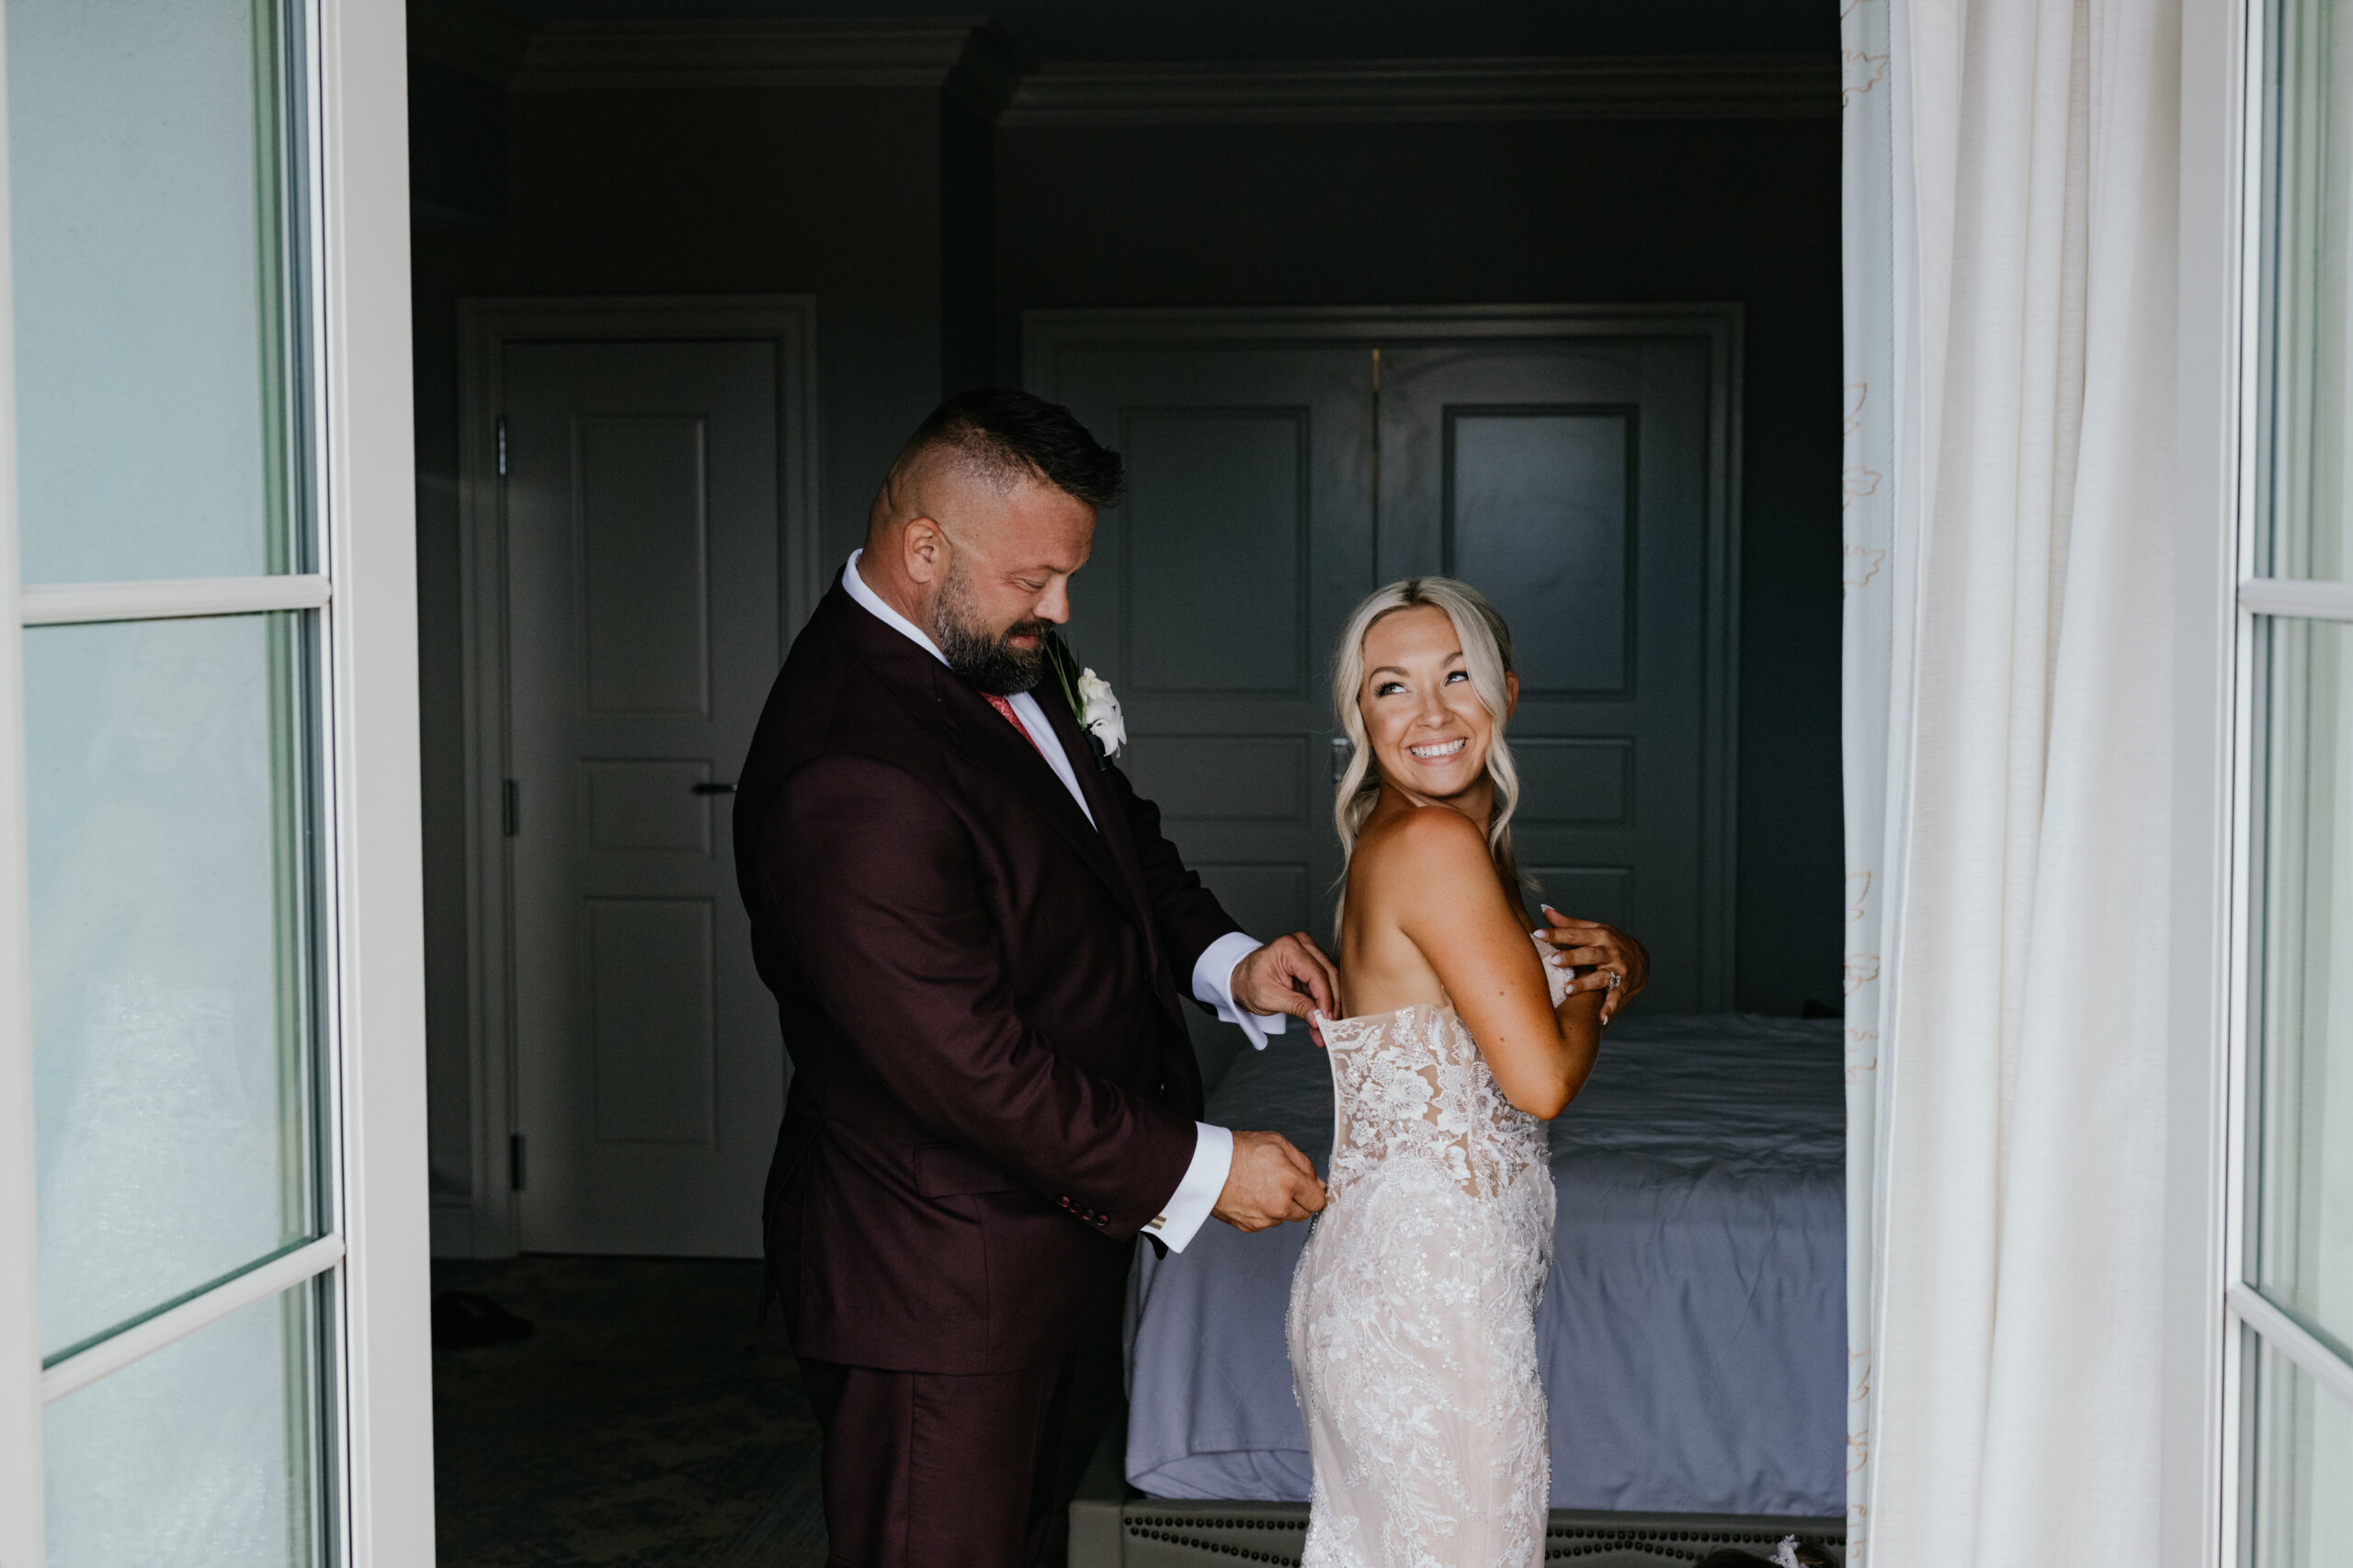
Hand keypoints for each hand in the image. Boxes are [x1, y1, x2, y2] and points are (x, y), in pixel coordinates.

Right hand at [1211, 1130, 1326, 1232]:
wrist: (1206, 1166)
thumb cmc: (1238, 1151)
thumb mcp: (1277, 1142)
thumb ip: (1304, 1164)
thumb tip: (1319, 1184)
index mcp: (1289, 1182)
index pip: (1318, 1201)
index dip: (1314, 1193)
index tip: (1309, 1188)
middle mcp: (1279, 1205)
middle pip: (1303, 1213)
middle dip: (1298, 1200)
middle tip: (1282, 1183)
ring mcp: (1264, 1219)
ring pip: (1283, 1218)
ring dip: (1279, 1207)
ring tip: (1261, 1187)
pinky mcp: (1250, 1227)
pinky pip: (1265, 1222)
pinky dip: (1262, 1212)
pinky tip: (1251, 1195)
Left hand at [1229, 932, 1341, 1044]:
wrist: (1239, 979)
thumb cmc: (1248, 983)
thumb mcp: (1268, 998)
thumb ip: (1296, 1006)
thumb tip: (1318, 1019)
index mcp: (1288, 948)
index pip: (1316, 974)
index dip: (1325, 998)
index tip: (1328, 1020)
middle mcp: (1302, 945)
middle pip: (1328, 975)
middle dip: (1331, 1005)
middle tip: (1332, 1028)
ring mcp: (1308, 953)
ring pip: (1329, 981)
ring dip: (1328, 1007)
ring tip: (1324, 1030)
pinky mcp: (1310, 965)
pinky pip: (1323, 985)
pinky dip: (1322, 1004)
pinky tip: (1320, 1022)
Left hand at [1534, 906, 1649, 1024]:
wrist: (1641, 959)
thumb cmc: (1608, 943)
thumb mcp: (1593, 930)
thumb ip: (1568, 924)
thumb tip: (1544, 909)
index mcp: (1599, 935)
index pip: (1575, 934)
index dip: (1556, 933)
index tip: (1537, 934)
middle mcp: (1609, 951)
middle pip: (1589, 954)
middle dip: (1572, 957)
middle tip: (1553, 960)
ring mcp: (1617, 970)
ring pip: (1600, 977)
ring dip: (1585, 984)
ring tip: (1568, 989)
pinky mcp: (1623, 987)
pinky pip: (1615, 999)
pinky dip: (1609, 1008)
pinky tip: (1601, 1019)